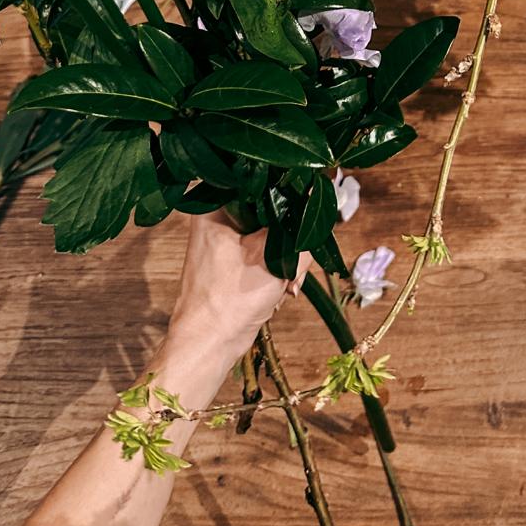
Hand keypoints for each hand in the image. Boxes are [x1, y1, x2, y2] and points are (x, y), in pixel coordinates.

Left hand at [165, 210, 309, 371]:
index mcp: (215, 204)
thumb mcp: (271, 255)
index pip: (263, 180)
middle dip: (290, 238)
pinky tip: (280, 287)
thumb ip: (297, 224)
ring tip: (285, 282)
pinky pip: (269, 249)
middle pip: (274, 209)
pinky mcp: (236, 256)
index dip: (290, 196)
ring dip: (288, 258)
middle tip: (292, 265)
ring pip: (276, 231)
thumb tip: (314, 196)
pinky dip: (279, 267)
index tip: (306, 214)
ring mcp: (227, 237)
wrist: (211, 344)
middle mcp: (218, 215)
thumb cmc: (228, 301)